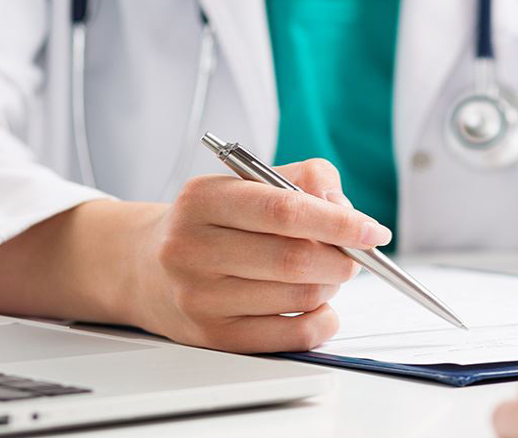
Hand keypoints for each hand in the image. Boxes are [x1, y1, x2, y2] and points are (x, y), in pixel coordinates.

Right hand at [128, 159, 390, 352]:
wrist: (143, 265)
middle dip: (341, 259)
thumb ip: (305, 180)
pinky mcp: (213, 336)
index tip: (373, 231)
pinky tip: (317, 305)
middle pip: (295, 260)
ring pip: (299, 297)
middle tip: (351, 255)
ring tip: (323, 274)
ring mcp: (199, 297)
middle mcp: (193, 249)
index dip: (339, 223)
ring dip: (331, 286)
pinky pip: (292, 336)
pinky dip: (322, 320)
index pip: (284, 211)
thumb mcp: (247, 183)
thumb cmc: (211, 222)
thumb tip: (346, 208)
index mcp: (204, 200)